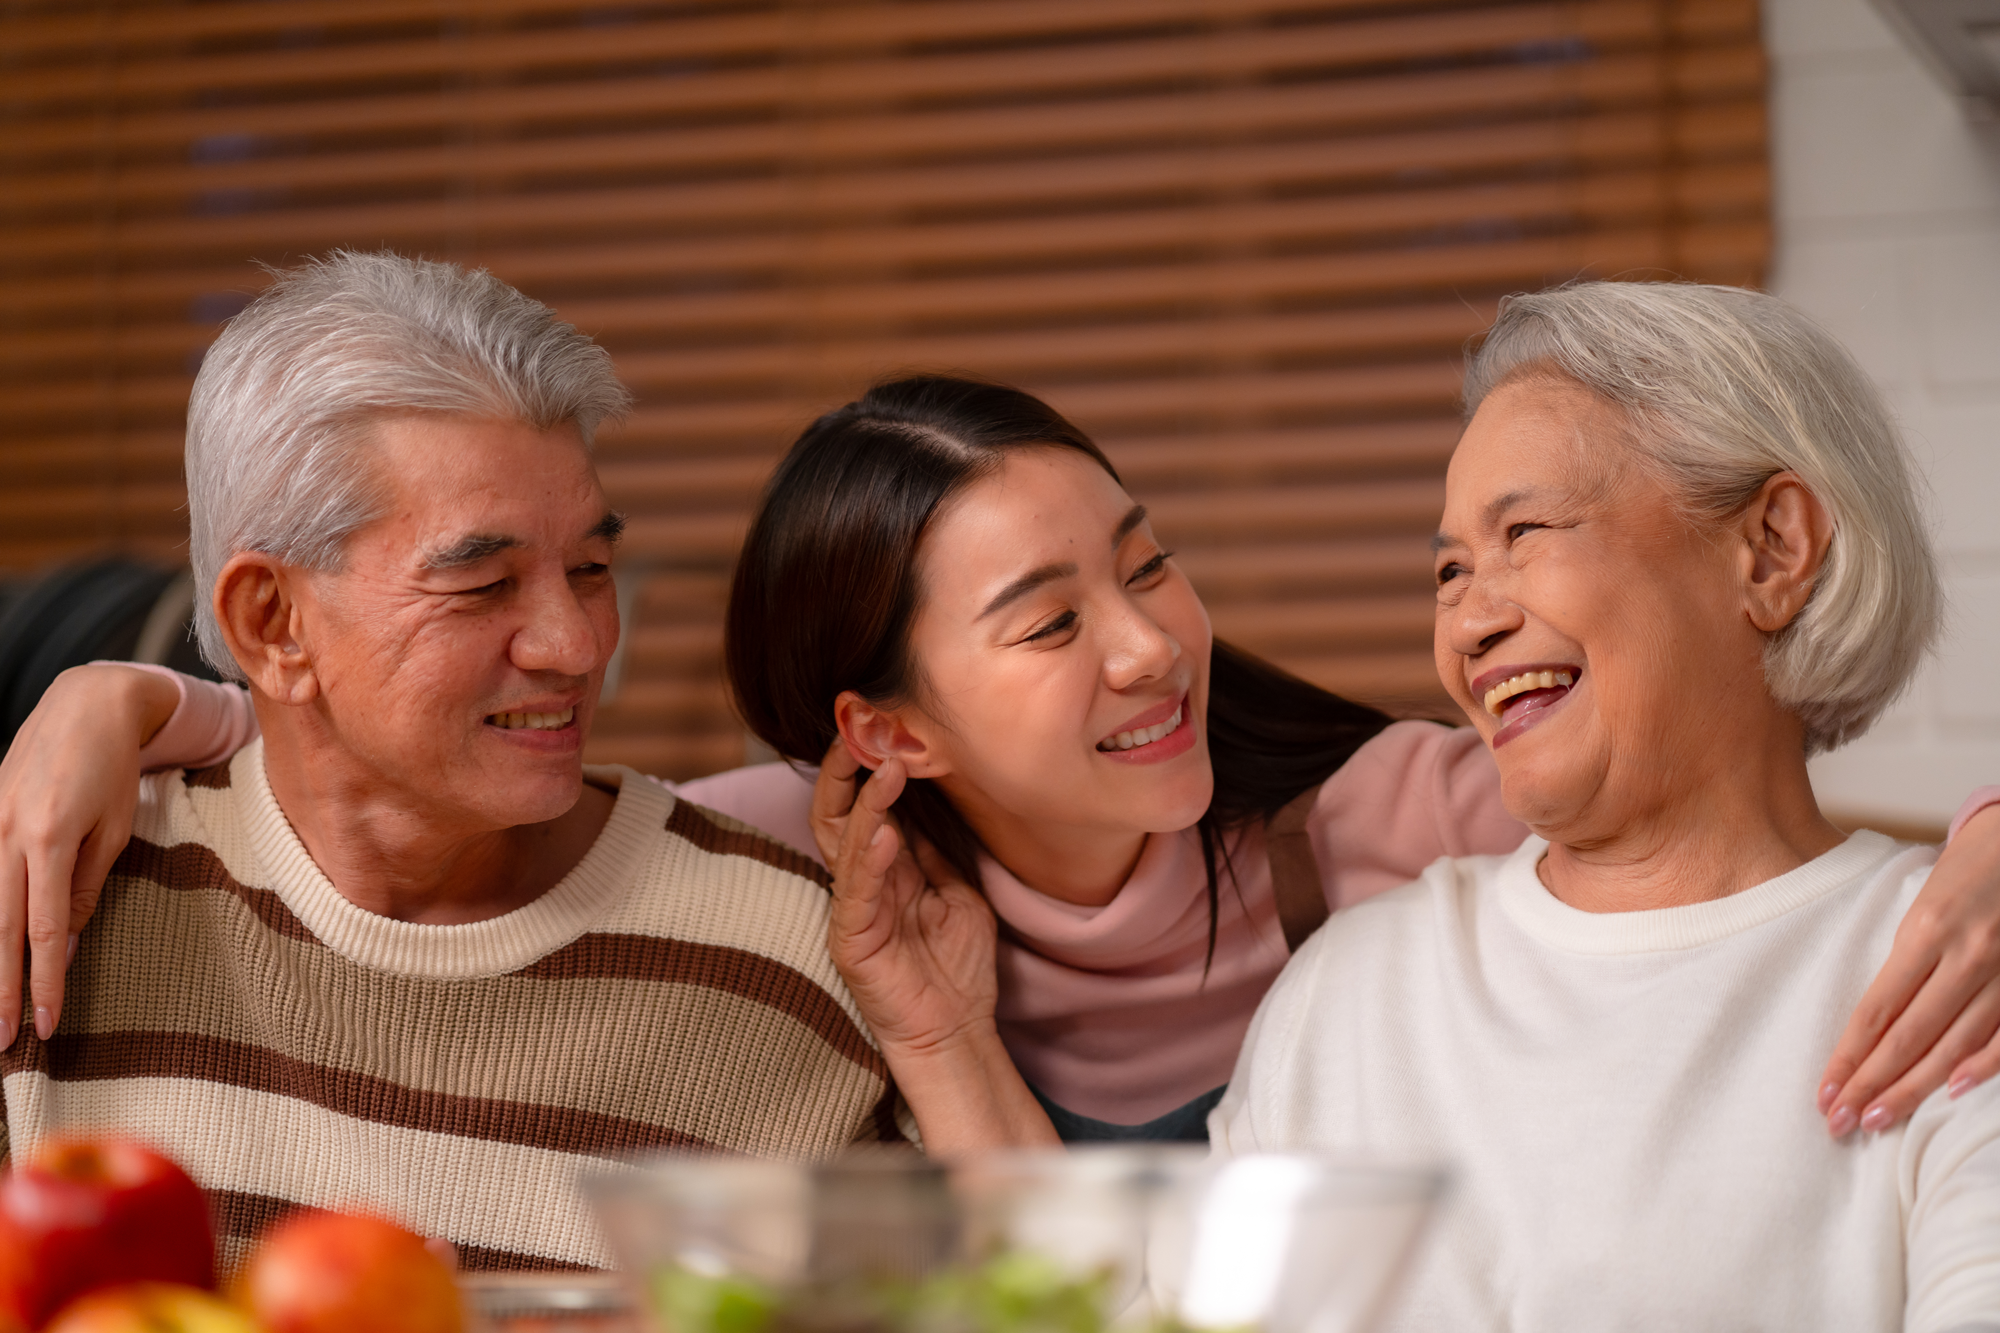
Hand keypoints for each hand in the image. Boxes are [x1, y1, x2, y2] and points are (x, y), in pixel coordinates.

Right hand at [0, 665, 176, 1046]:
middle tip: (3, 1041)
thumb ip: (86, 887)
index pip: (44, 930)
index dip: (43, 983)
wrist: (84, 704)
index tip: (46, 1026)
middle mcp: (6, 835)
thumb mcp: (115, 828)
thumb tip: (62, 946)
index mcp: (49, 840)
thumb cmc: (112, 768)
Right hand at [809, 739, 1057, 1151]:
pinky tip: (884, 832)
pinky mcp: (853, 942)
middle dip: (843, 770)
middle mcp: (860, 884)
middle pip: (835, 814)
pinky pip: (857, 894)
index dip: (866, 766)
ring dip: (866, 804)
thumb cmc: (956, 967)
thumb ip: (937, 851)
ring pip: (845, 845)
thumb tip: (930, 800)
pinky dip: (869, 860)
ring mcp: (853, 911)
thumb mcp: (957, 891)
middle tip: (862, 729)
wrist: (957, 1031)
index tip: (883, 725)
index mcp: (883, 869)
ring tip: (887, 767)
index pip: (863, 805)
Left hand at [1819, 804, 1999, 1134]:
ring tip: (1879, 1119)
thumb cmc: (1966, 875)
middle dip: (1872, 1084)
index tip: (1825, 1091)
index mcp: (1926, 930)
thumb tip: (1873, 1026)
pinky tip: (1951, 1092)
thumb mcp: (1922, 906)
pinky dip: (1981, 1067)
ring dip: (1915, 1088)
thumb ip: (1905, 962)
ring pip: (1954, 1043)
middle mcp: (1966, 954)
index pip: (1877, 1009)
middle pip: (1910, 1035)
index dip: (1850, 1056)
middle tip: (1840, 1122)